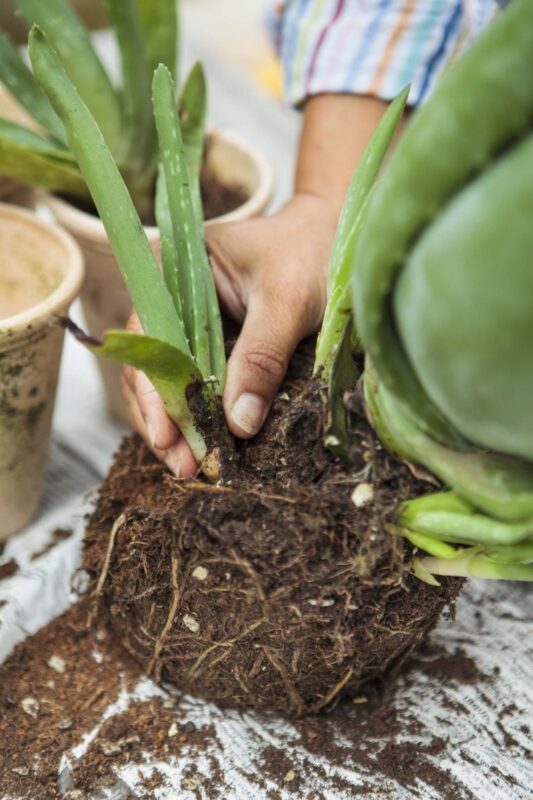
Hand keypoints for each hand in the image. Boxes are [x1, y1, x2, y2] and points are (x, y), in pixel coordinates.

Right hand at [121, 193, 337, 476]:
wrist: (336, 237)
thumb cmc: (312, 252)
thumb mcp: (288, 301)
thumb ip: (262, 357)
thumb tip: (239, 424)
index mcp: (174, 273)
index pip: (150, 339)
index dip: (154, 392)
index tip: (167, 436)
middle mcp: (172, 301)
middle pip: (153, 369)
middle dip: (165, 421)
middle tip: (183, 468)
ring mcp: (192, 325)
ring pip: (171, 383)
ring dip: (179, 426)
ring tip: (191, 469)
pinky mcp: (215, 346)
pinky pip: (199, 384)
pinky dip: (201, 416)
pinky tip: (208, 446)